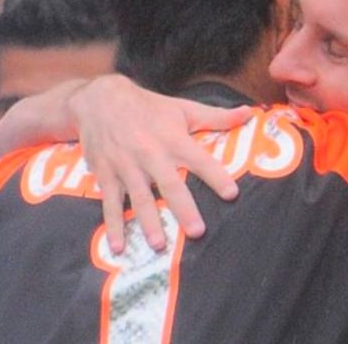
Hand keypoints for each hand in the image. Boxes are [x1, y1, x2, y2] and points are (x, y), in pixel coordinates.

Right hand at [65, 75, 252, 252]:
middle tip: (197, 232)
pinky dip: (113, 226)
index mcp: (173, 139)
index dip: (216, 176)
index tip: (231, 194)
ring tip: (159, 245)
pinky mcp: (106, 175)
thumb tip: (249, 113)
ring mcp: (126, 166)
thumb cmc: (149, 107)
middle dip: (183, 209)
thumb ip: (217, 117)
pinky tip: (118, 247)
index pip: (199, 160)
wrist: (99, 100)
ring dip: (148, 222)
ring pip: (139, 198)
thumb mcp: (183, 108)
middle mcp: (150, 154)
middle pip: (169, 185)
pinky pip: (110, 204)